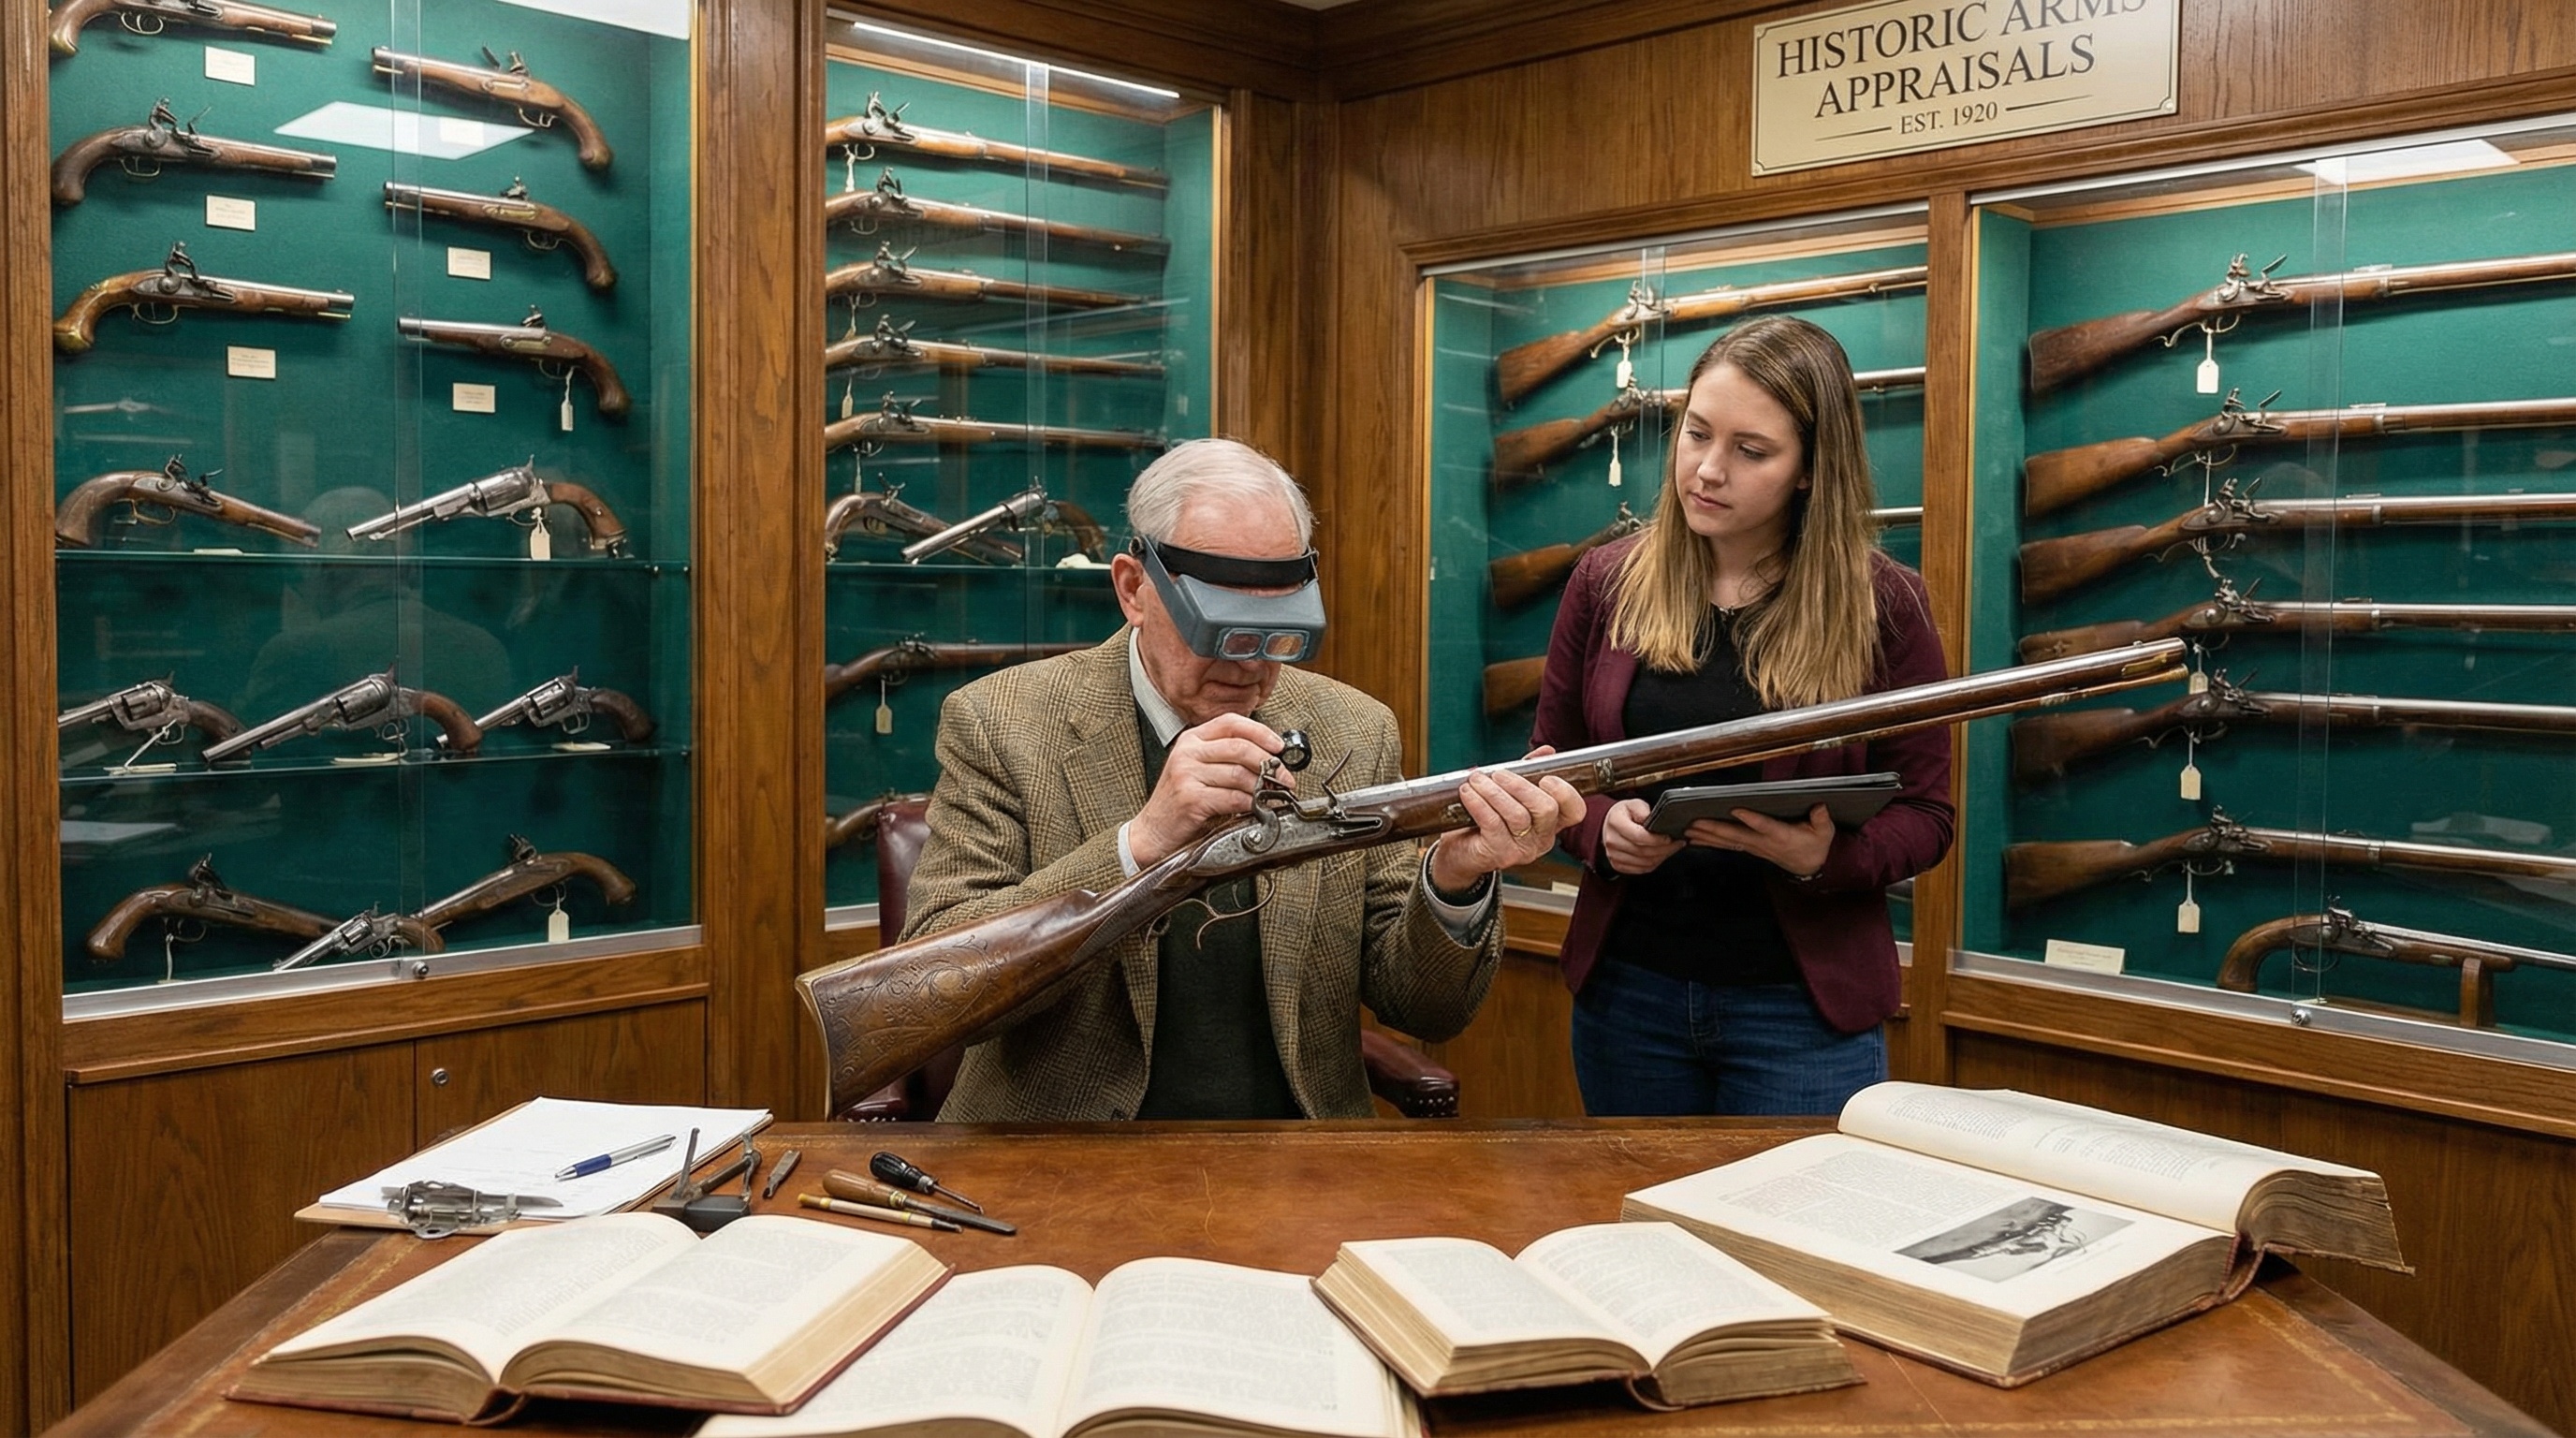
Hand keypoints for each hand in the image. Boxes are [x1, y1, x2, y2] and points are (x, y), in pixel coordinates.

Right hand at [1127, 713, 1287, 867]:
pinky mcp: (1191, 798)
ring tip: (1273, 795)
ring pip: (1239, 774)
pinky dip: (1251, 804)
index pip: (1231, 722)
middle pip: (1239, 747)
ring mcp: (1186, 774)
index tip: (1279, 747)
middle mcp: (1187, 752)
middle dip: (1269, 763)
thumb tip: (1269, 759)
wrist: (1153, 831)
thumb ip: (1225, 759)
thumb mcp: (1198, 770)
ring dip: (1263, 787)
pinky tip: (1256, 808)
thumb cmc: (1180, 802)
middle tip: (1285, 778)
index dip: (1261, 732)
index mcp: (1191, 739)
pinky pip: (1233, 797)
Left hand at [1427, 746, 1585, 895]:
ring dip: (1493, 791)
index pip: (1575, 810)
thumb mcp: (1510, 793)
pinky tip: (1468, 792)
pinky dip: (1478, 802)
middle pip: (1546, 809)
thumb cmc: (1487, 820)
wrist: (1461, 852)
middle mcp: (1542, 839)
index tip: (1545, 778)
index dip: (1565, 793)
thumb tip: (1546, 751)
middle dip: (1520, 785)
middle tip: (1498, 774)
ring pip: (1517, 814)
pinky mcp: (1500, 854)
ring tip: (1476, 780)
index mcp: (1552, 822)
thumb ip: (1529, 772)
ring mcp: (1523, 849)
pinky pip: (1492, 823)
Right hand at [1601, 798, 1683, 875]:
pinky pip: (1640, 869)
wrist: (1609, 824)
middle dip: (1664, 849)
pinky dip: (1654, 864)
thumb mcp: (1634, 804)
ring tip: (1671, 849)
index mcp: (1616, 823)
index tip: (1670, 838)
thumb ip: (1643, 811)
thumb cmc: (1625, 814)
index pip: (1639, 836)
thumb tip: (1653, 821)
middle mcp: (1612, 841)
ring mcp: (1613, 855)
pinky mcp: (1617, 864)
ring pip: (1644, 862)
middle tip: (1677, 844)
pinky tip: (1661, 856)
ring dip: (1661, 857)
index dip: (1657, 840)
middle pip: (1643, 851)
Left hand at [1682, 803, 1833, 879]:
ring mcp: (1754, 846)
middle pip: (1737, 835)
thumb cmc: (1815, 844)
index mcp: (1782, 836)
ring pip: (1727, 841)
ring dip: (1706, 836)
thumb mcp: (1825, 832)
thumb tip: (1820, 807)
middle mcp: (1764, 842)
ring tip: (1687, 830)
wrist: (1808, 866)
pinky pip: (1726, 845)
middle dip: (1715, 828)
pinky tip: (1693, 838)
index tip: (1737, 810)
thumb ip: (1821, 819)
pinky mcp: (1749, 848)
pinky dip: (1709, 841)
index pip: (1765, 826)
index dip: (1751, 819)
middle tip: (1695, 822)